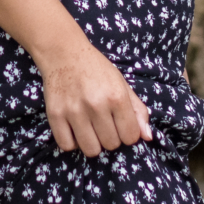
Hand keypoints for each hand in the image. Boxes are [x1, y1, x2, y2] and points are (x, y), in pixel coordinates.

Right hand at [36, 43, 154, 155]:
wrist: (64, 53)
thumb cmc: (96, 69)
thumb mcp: (122, 84)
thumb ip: (138, 110)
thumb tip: (148, 137)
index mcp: (117, 97)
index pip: (130, 137)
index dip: (128, 133)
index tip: (120, 125)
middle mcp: (96, 105)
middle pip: (111, 144)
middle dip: (110, 137)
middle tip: (104, 123)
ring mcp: (74, 111)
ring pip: (91, 150)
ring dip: (93, 143)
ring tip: (90, 128)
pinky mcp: (55, 115)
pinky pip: (67, 145)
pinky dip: (72, 142)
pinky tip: (75, 130)